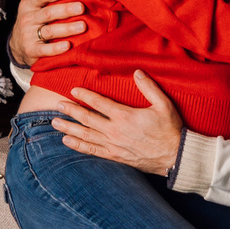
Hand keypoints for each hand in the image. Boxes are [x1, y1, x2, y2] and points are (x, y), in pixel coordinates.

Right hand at [7, 0, 87, 68]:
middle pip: (47, 14)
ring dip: (66, 29)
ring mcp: (29, 36)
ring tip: (82, 26)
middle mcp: (28, 19)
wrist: (19, 46)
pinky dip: (56, 49)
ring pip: (49, 32)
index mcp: (28, 4)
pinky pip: (45, 51)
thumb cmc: (31, 17)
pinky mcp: (33, 52)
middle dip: (65, 10)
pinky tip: (68, 46)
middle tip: (81, 7)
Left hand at [54, 73, 185, 175]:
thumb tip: (137, 72)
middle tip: (57, 105)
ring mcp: (113, 145)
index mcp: (125, 116)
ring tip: (55, 123)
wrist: (174, 156)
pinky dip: (78, 146)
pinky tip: (66, 142)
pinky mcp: (115, 156)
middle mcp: (115, 130)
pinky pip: (92, 151)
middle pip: (87, 119)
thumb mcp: (164, 105)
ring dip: (69, 128)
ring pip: (85, 135)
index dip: (84, 95)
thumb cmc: (170, 129)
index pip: (99, 103)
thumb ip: (149, 88)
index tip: (73, 90)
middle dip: (71, 111)